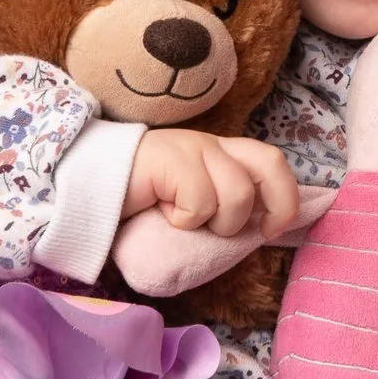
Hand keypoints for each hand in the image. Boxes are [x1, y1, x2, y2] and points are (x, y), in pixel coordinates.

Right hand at [125, 130, 304, 239]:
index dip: (286, 196)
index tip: (273, 230)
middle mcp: (214, 145)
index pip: (272, 162)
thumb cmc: (141, 205)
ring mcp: (194, 148)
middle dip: (275, 203)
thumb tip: (259, 233)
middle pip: (270, 164)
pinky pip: (199, 201)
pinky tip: (162, 212)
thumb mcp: (190, 208)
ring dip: (216, 222)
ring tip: (185, 220)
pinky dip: (184, 220)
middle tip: (251, 230)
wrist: (90, 189)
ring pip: (237, 194)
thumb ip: (220, 209)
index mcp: (222, 154)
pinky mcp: (172, 158)